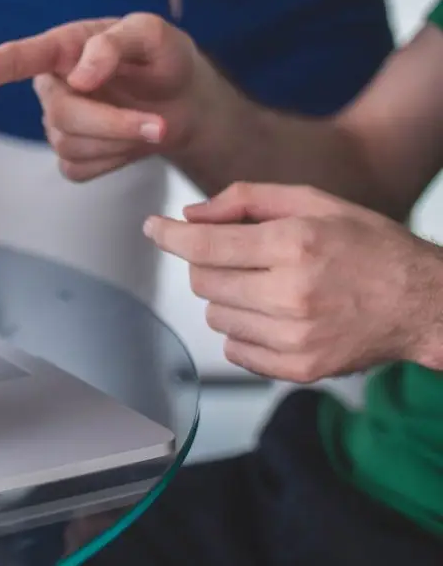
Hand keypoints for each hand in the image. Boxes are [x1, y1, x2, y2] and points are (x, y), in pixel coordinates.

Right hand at [0, 14, 218, 181]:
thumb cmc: (164, 59)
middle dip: (113, 124)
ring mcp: (58, 125)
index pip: (12, 60)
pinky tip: (130, 143)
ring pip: (71, 146)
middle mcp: (52, 86)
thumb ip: (114, 44)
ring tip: (153, 124)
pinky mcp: (71, 157)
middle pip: (61, 115)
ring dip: (121, 141)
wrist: (185, 102)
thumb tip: (79, 77)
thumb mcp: (153, 35)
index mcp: (61, 48)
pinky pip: (80, 169)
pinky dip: (115, 161)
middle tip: (159, 125)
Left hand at [144, 182, 442, 381]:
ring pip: (215, 316)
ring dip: (227, 298)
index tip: (153, 228)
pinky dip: (243, 332)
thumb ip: (246, 200)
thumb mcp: (314, 202)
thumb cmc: (368, 246)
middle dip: (209, 263)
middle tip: (240, 256)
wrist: (423, 302)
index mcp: (294, 245)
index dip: (169, 236)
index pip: (204, 245)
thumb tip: (190, 216)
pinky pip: (235, 350)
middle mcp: (292, 293)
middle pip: (203, 281)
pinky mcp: (299, 369)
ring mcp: (295, 337)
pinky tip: (274, 315)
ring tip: (268, 286)